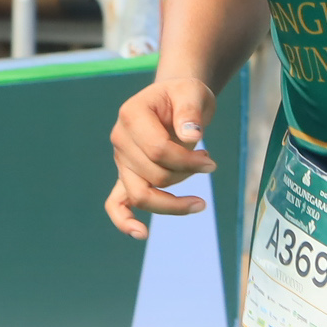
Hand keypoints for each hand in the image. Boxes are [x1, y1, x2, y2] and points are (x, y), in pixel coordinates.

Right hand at [107, 72, 217, 239]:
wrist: (175, 99)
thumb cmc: (184, 96)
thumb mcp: (193, 93)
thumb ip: (190, 112)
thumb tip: (191, 136)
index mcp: (131, 115)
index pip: (158, 151)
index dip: (187, 161)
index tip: (211, 161)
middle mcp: (120, 139)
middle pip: (153, 175)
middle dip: (186, 175)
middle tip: (209, 163)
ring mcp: (121, 160)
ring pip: (141, 195)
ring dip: (173, 203)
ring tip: (199, 202)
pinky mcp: (126, 175)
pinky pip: (116, 204)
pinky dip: (124, 220)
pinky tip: (141, 234)